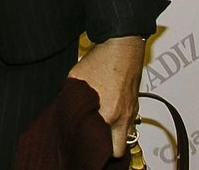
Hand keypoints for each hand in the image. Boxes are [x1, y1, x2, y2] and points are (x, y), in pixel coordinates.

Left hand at [69, 36, 145, 156]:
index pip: (102, 147)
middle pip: (118, 150)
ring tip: (99, 128)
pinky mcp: (135, 105)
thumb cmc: (101, 61)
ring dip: (114, 136)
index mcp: (108, 114)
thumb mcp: (76, 80)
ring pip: (126, 136)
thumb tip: (62, 111)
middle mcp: (123, 117)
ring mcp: (132, 112)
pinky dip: (120, 123)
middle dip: (106, 150)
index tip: (81, 144)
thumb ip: (71, 100)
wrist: (122, 47)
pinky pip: (129, 123)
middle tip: (93, 141)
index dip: (90, 147)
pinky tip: (108, 114)